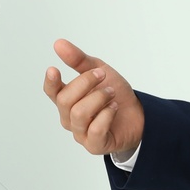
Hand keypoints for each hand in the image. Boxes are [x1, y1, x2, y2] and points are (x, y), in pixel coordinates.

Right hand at [43, 39, 144, 155]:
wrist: (139, 114)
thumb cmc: (115, 94)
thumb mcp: (99, 70)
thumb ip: (79, 60)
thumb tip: (58, 44)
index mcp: (67, 99)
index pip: (51, 92)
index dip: (50, 82)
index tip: (54, 69)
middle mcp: (69, 117)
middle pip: (65, 100)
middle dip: (85, 83)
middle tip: (103, 75)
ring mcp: (80, 133)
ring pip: (79, 114)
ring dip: (99, 98)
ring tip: (112, 93)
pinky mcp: (94, 145)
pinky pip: (95, 129)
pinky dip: (106, 115)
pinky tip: (114, 108)